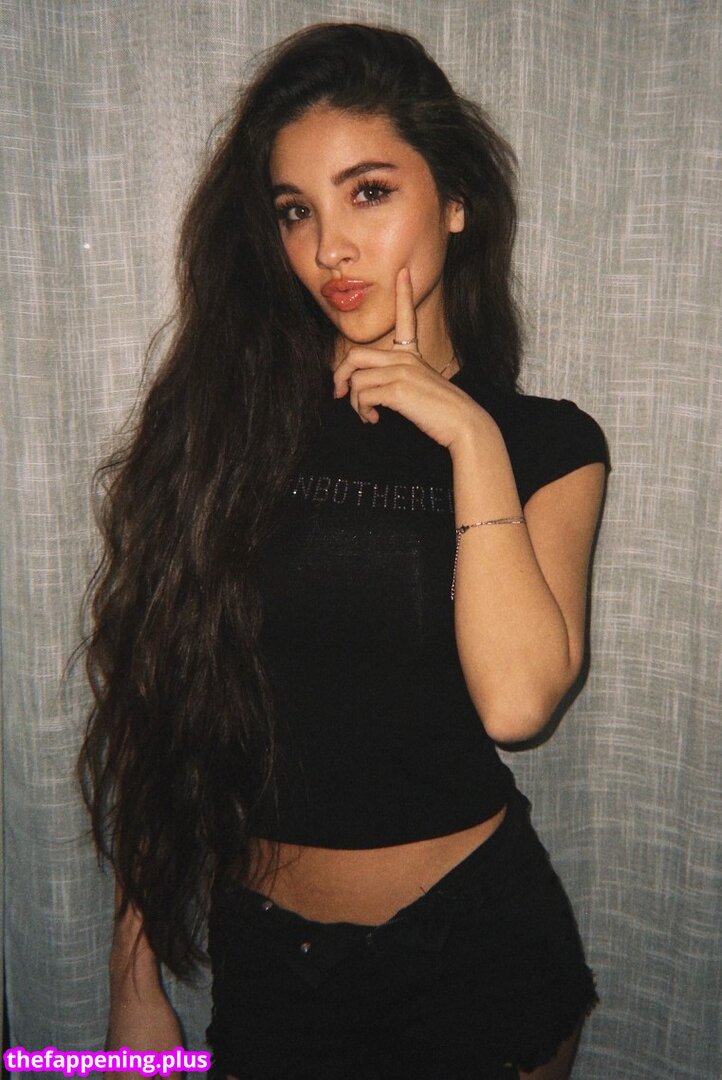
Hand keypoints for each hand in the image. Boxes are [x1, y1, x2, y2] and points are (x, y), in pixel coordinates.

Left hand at [332, 268, 488, 448]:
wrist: (462, 422)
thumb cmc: (441, 410)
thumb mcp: (420, 386)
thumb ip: (398, 379)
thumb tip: (368, 388)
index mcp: (412, 354)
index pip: (406, 317)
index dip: (404, 293)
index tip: (404, 272)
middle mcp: (404, 358)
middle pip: (355, 356)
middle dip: (339, 376)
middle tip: (339, 393)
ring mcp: (401, 372)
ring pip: (356, 381)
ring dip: (355, 403)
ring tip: (367, 414)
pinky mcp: (397, 389)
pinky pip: (363, 396)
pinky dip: (363, 411)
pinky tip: (374, 418)